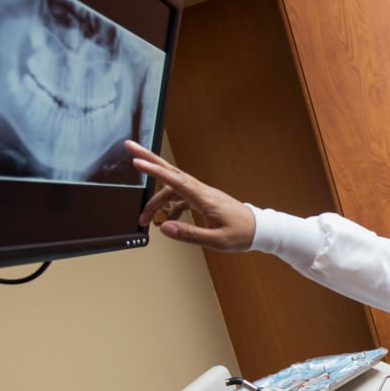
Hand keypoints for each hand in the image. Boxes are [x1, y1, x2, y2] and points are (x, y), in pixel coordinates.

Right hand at [125, 140, 254, 250]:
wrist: (259, 230)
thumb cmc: (242, 234)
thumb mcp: (217, 241)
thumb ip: (190, 235)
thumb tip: (165, 228)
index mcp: (204, 198)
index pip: (175, 181)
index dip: (155, 171)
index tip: (137, 162)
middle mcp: (202, 192)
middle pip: (171, 172)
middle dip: (149, 160)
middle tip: (130, 148)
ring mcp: (202, 194)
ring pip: (172, 189)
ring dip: (156, 201)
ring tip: (144, 218)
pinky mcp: (204, 200)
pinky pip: (181, 199)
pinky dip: (170, 208)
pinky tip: (168, 222)